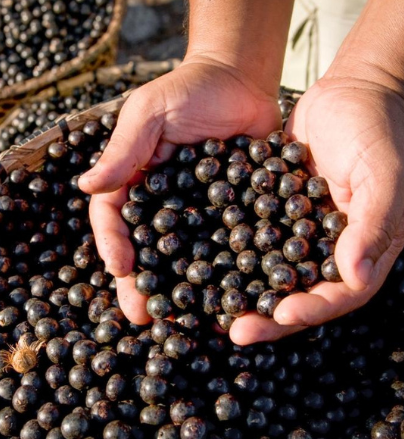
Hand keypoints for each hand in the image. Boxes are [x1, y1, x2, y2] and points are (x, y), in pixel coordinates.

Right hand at [78, 55, 280, 325]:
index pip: (117, 218)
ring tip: (187, 321)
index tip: (121, 269)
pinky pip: (236, 245)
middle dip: (146, 284)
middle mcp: (169, 204)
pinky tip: (237, 295)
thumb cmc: (191, 89)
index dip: (115, 244)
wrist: (244, 80)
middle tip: (143, 318)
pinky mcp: (242, 213)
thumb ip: (125, 149)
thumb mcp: (151, 112)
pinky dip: (234, 270)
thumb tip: (87, 186)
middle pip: (153, 250)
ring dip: (188, 289)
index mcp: (139, 182)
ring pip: (193, 257)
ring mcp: (206, 212)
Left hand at [228, 74, 403, 343]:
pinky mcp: (283, 212)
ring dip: (250, 293)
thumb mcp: (381, 175)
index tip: (280, 317)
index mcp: (369, 247)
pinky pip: (259, 240)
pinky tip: (203, 262)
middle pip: (306, 294)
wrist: (352, 88)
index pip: (343, 293)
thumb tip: (357, 278)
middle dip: (272, 316)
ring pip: (278, 273)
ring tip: (215, 310)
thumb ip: (372, 226)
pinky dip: (236, 254)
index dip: (313, 310)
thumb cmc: (376, 129)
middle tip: (235, 330)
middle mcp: (338, 248)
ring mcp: (309, 232)